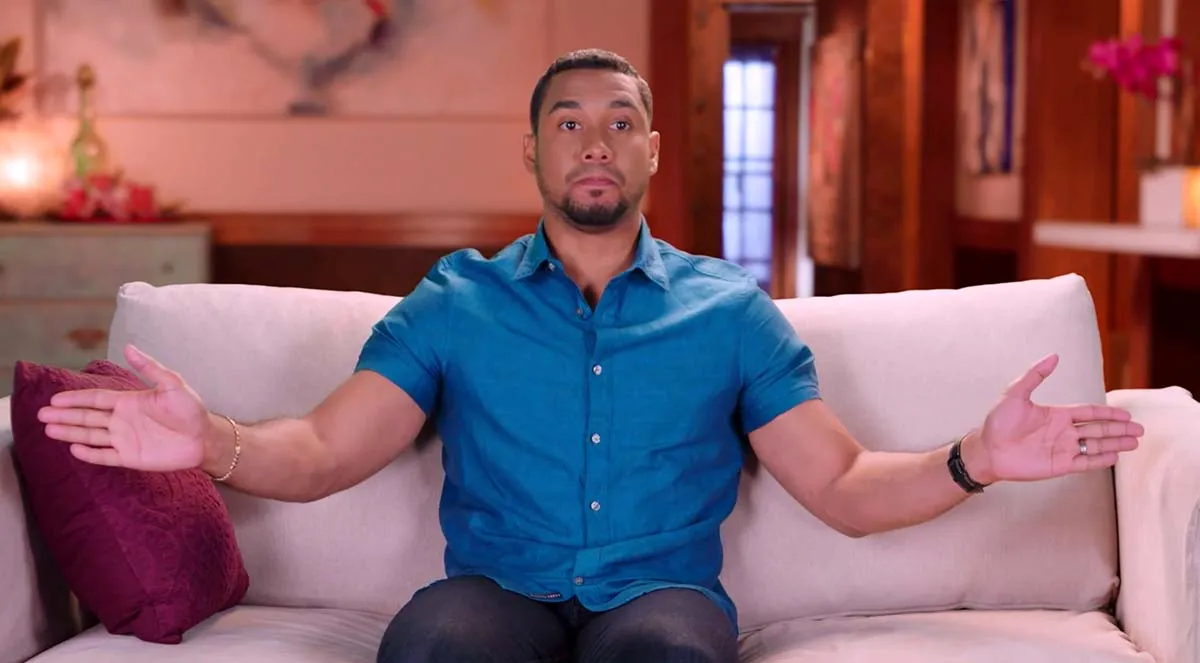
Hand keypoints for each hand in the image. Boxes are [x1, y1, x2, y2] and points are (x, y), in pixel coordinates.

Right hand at [37, 344, 214, 470]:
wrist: (204, 437)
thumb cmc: (191, 409)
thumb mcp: (172, 384)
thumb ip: (149, 368)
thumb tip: (129, 347)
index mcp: (129, 401)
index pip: (95, 399)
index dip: (75, 398)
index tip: (54, 398)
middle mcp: (122, 420)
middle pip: (87, 417)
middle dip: (64, 415)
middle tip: (41, 414)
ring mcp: (125, 439)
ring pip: (91, 435)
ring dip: (70, 432)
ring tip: (48, 429)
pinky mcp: (131, 457)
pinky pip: (105, 456)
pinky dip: (90, 454)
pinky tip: (74, 449)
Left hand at [965, 353, 1143, 483]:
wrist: (987, 449)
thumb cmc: (998, 421)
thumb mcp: (1015, 393)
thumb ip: (1035, 375)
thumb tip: (1053, 356)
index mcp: (1057, 414)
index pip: (1089, 412)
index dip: (1109, 413)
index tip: (1127, 414)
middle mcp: (1063, 432)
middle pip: (1098, 429)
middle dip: (1119, 429)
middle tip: (1140, 430)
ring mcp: (1062, 449)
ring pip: (1096, 445)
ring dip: (1115, 444)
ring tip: (1135, 443)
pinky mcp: (1059, 465)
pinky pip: (1085, 462)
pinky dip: (1100, 460)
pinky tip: (1115, 457)